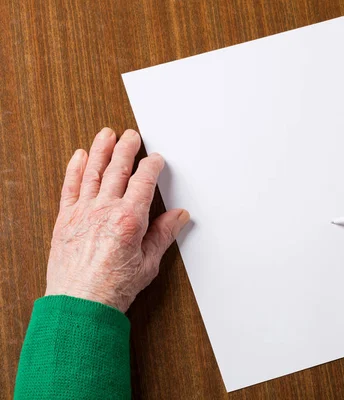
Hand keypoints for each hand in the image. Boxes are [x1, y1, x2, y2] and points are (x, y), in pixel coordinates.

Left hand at [45, 127, 189, 311]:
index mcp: (129, 220)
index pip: (143, 181)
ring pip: (93, 172)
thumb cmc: (113, 288)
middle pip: (118, 169)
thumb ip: (163, 234)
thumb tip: (178, 216)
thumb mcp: (148, 263)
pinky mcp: (65, 219)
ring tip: (106, 134)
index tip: (156, 159)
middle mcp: (105, 210)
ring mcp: (83, 212)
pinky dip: (74, 169)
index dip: (151, 166)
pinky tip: (79, 156)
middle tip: (132, 135)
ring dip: (101, 150)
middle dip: (126, 148)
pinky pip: (70, 187)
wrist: (80, 305)